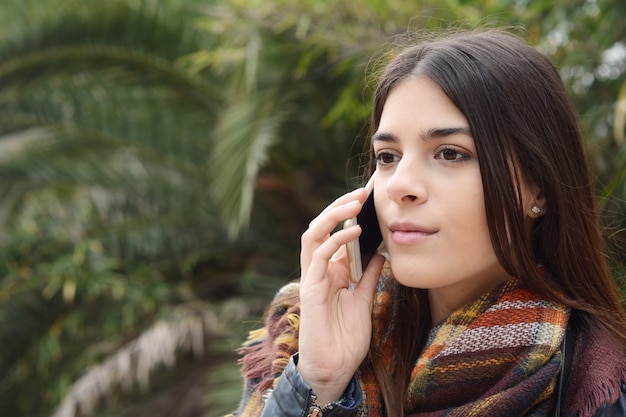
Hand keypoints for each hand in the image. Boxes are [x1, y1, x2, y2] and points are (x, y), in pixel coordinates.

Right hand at [297, 187, 384, 403]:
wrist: (334, 369)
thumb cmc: (346, 338)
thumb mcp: (363, 299)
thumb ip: (367, 275)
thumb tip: (380, 252)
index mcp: (329, 271)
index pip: (333, 233)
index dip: (347, 214)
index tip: (368, 198)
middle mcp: (318, 270)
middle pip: (320, 227)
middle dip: (338, 207)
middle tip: (361, 192)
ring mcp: (312, 278)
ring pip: (313, 234)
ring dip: (333, 215)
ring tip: (354, 203)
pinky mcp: (311, 289)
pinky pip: (318, 256)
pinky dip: (335, 240)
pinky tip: (353, 230)